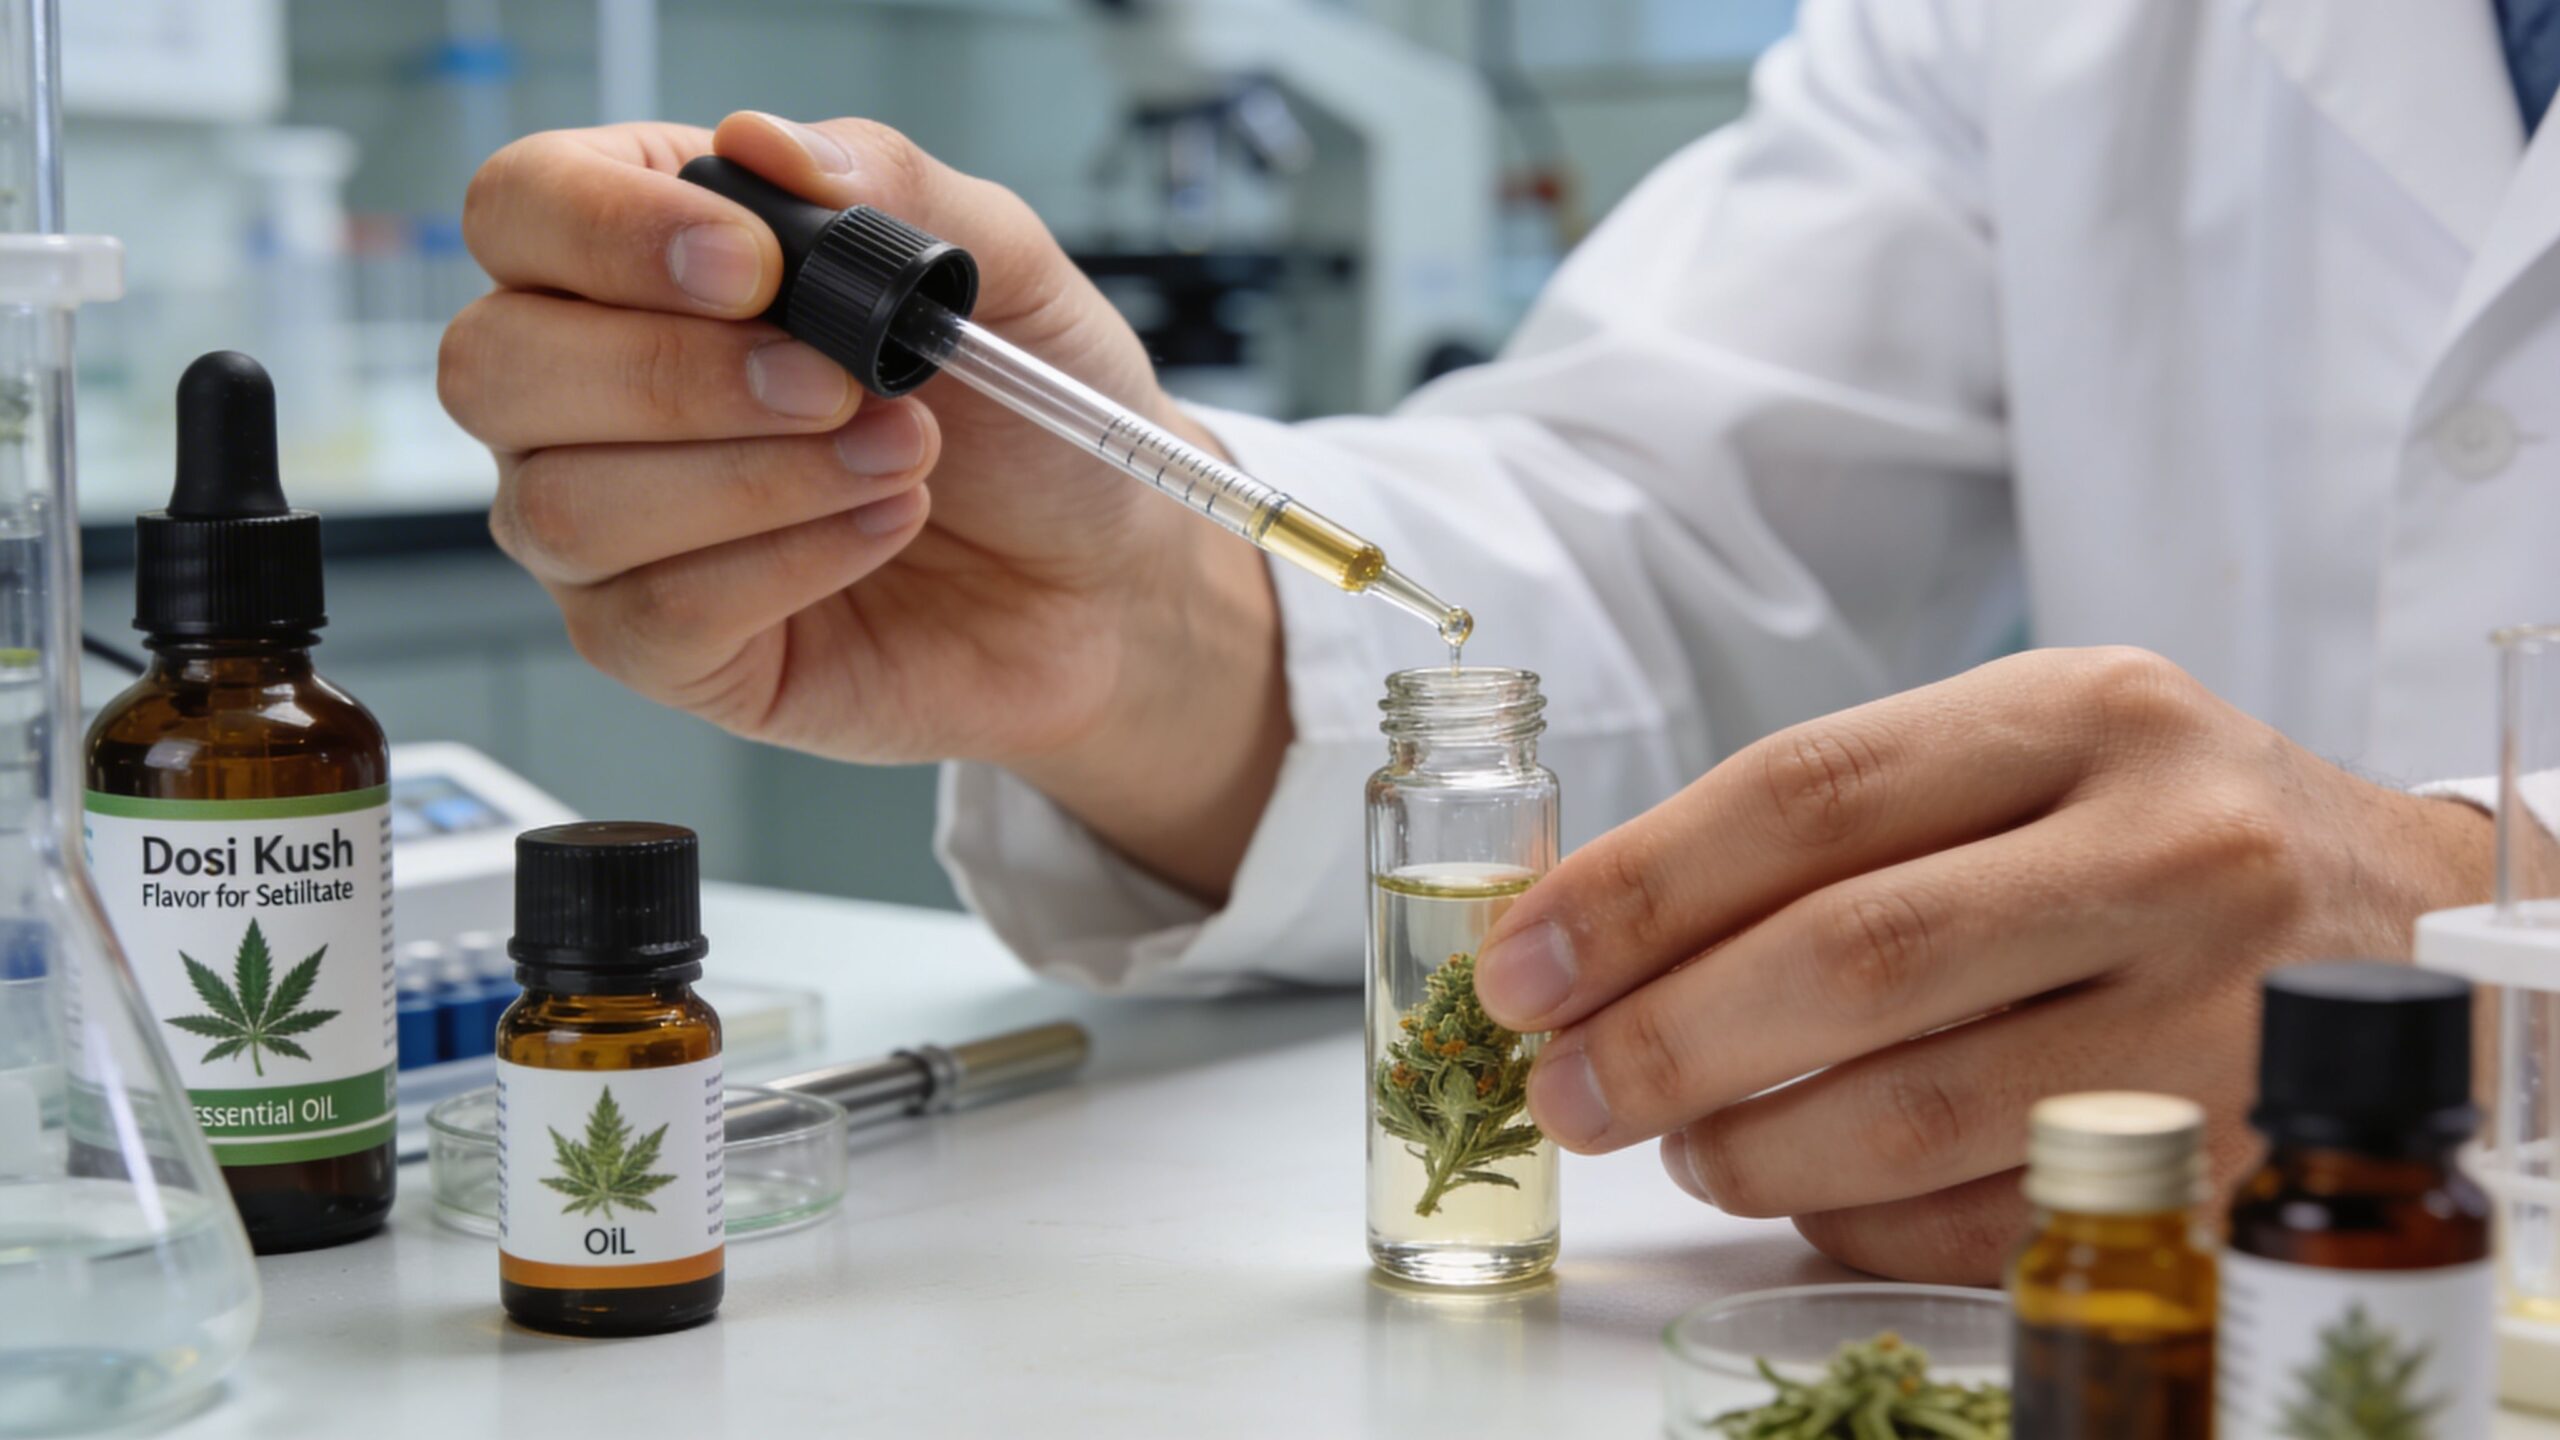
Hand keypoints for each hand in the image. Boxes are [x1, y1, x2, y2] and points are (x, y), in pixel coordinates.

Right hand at [440, 113, 1287, 896]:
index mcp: (646, 260)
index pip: (520, 210)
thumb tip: (770, 147)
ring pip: (566, 506)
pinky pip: (655, 616)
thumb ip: (890, 187)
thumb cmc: (1030, 422)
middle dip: (672, 374)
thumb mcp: (1002, 270)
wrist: (1103, 573)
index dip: (607, 232)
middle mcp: (593, 393)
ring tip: (897, 456)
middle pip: (493, 366)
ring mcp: (614, 530)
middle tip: (837, 384)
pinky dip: (785, 565)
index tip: (755, 266)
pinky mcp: (666, 648)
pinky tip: (880, 528)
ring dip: (751, 477)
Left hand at [1471, 646, 2492, 1282]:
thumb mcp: (2039, 754)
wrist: (2421, 932)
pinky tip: (1811, 1191)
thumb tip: (1600, 932)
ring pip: (1913, 1114)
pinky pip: (1991, 1222)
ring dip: (1749, 1146)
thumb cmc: (2174, 836)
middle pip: (1851, 960)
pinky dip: (1861, 1222)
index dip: (1636, 891)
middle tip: (1564, 1086)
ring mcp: (2222, 1016)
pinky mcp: (2239, 1162)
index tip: (1521, 964)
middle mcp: (2171, 849)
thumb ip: (1846, 821)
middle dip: (1664, 1039)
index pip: (1806, 793)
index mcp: (2086, 712)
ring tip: (1684, 1142)